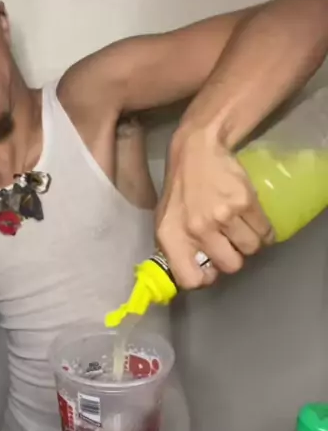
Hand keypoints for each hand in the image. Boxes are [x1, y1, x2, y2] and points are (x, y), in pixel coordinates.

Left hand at [155, 128, 274, 289]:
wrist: (197, 150)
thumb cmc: (181, 190)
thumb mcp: (166, 220)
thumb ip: (177, 250)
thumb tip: (195, 277)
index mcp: (172, 236)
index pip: (191, 279)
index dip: (206, 277)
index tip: (212, 267)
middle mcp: (196, 229)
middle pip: (231, 266)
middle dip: (234, 257)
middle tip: (229, 242)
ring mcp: (222, 215)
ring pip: (251, 249)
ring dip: (250, 242)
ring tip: (240, 227)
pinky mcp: (244, 202)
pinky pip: (264, 231)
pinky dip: (263, 230)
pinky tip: (252, 220)